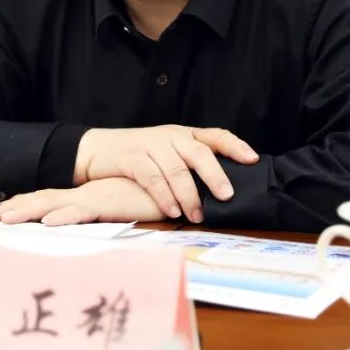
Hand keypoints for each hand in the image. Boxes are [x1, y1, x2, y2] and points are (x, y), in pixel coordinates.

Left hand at [0, 177, 164, 225]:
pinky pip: (83, 210)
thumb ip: (110, 214)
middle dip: (19, 206)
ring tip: (6, 219)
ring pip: (56, 204)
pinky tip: (49, 222)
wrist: (176, 186)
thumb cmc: (154, 198)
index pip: (52, 198)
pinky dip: (65, 215)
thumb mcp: (125, 209)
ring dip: (30, 211)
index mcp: (90, 195)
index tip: (6, 209)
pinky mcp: (110, 202)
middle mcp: (88, 194)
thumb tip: (95, 223)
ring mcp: (96, 196)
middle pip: (46, 198)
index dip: (28, 203)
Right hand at [73, 125, 258, 222]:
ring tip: (197, 215)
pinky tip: (172, 212)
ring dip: (189, 196)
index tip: (252, 159)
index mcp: (183, 134)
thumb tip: (220, 189)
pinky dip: (164, 197)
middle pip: (199, 153)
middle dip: (215, 175)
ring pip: (176, 170)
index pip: (216, 135)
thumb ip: (188, 163)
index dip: (235, 146)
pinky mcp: (133, 158)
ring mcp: (151, 145)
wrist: (96, 149)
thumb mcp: (166, 151)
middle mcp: (171, 136)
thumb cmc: (138, 156)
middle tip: (226, 196)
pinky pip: (153, 178)